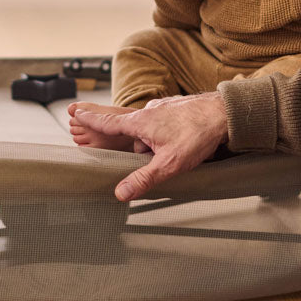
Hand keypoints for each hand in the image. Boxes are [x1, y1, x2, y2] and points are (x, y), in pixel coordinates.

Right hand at [67, 92, 227, 200]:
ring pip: (152, 131)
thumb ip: (143, 179)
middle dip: (140, 148)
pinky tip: (185, 141)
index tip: (75, 113)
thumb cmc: (197, 135)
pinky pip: (166, 125)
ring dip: (157, 143)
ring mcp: (164, 107)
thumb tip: (120, 193)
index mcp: (141, 122)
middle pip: (134, 134)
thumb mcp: (168, 163)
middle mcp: (149, 111)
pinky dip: (170, 134)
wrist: (225, 112)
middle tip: (155, 156)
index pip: (108, 123)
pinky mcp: (177, 108)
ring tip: (179, 152)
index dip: (91, 120)